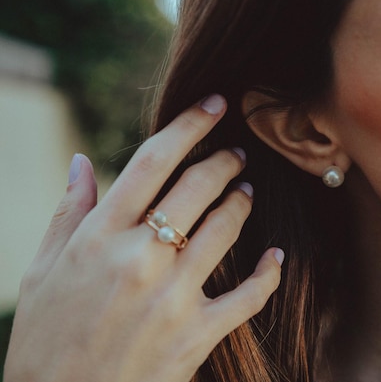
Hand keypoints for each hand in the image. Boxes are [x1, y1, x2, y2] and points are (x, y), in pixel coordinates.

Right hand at [3, 95, 283, 381]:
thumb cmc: (46, 337)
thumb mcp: (42, 270)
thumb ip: (68, 212)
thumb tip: (84, 161)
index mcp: (99, 237)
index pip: (153, 161)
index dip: (189, 126)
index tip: (215, 105)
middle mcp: (139, 259)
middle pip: (197, 188)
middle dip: (224, 162)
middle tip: (237, 154)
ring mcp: (173, 297)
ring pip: (225, 229)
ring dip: (242, 203)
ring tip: (247, 191)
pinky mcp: (197, 335)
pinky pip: (247, 295)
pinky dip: (268, 273)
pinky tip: (277, 256)